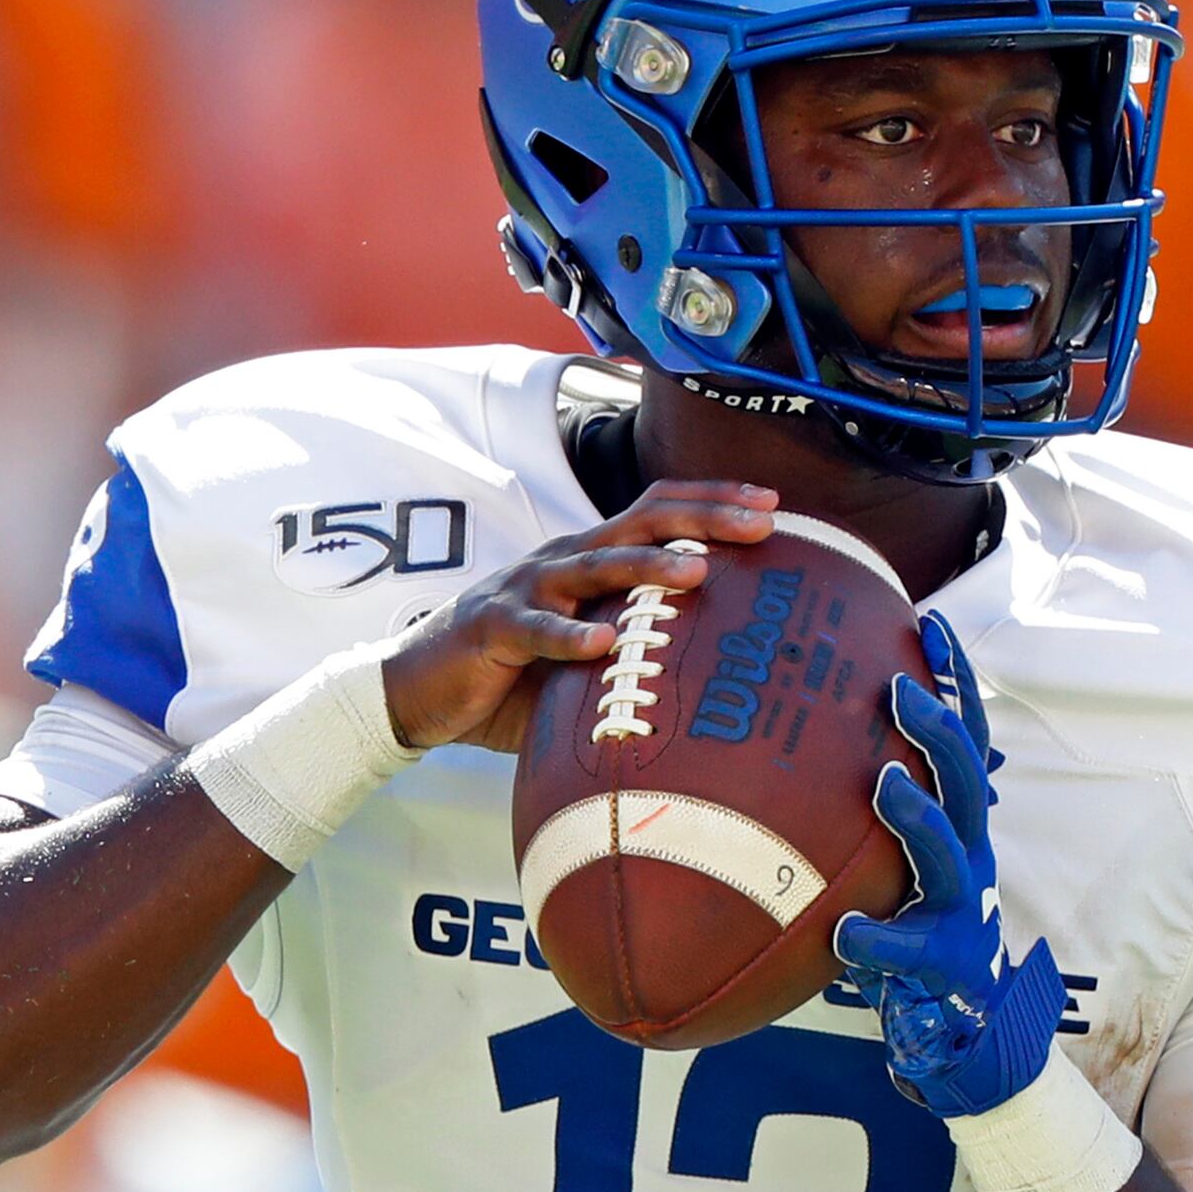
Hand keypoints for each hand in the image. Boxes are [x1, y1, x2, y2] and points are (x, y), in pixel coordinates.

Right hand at [379, 481, 772, 753]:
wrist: (420, 690)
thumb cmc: (518, 673)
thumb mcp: (590, 651)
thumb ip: (641, 643)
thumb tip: (726, 663)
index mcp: (590, 557)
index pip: (657, 511)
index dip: (712, 500)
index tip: (772, 505)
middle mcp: (563, 560)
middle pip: (640, 523)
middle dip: (704, 518)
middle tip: (761, 522)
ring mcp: (527, 588)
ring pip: (594, 566)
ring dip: (647, 567)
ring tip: (697, 572)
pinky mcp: (494, 628)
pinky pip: (536, 629)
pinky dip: (569, 635)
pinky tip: (602, 643)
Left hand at [836, 616, 1072, 1117]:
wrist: (963, 1028)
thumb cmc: (915, 926)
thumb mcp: (898, 857)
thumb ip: (874, 805)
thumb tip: (800, 733)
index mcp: (960, 820)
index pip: (966, 735)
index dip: (956, 680)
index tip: (928, 621)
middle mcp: (969, 854)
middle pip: (965, 777)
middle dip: (938, 729)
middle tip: (900, 686)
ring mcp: (960, 910)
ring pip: (948, 854)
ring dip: (917, 816)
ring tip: (883, 783)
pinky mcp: (942, 967)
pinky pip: (905, 951)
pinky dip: (874, 942)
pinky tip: (843, 933)